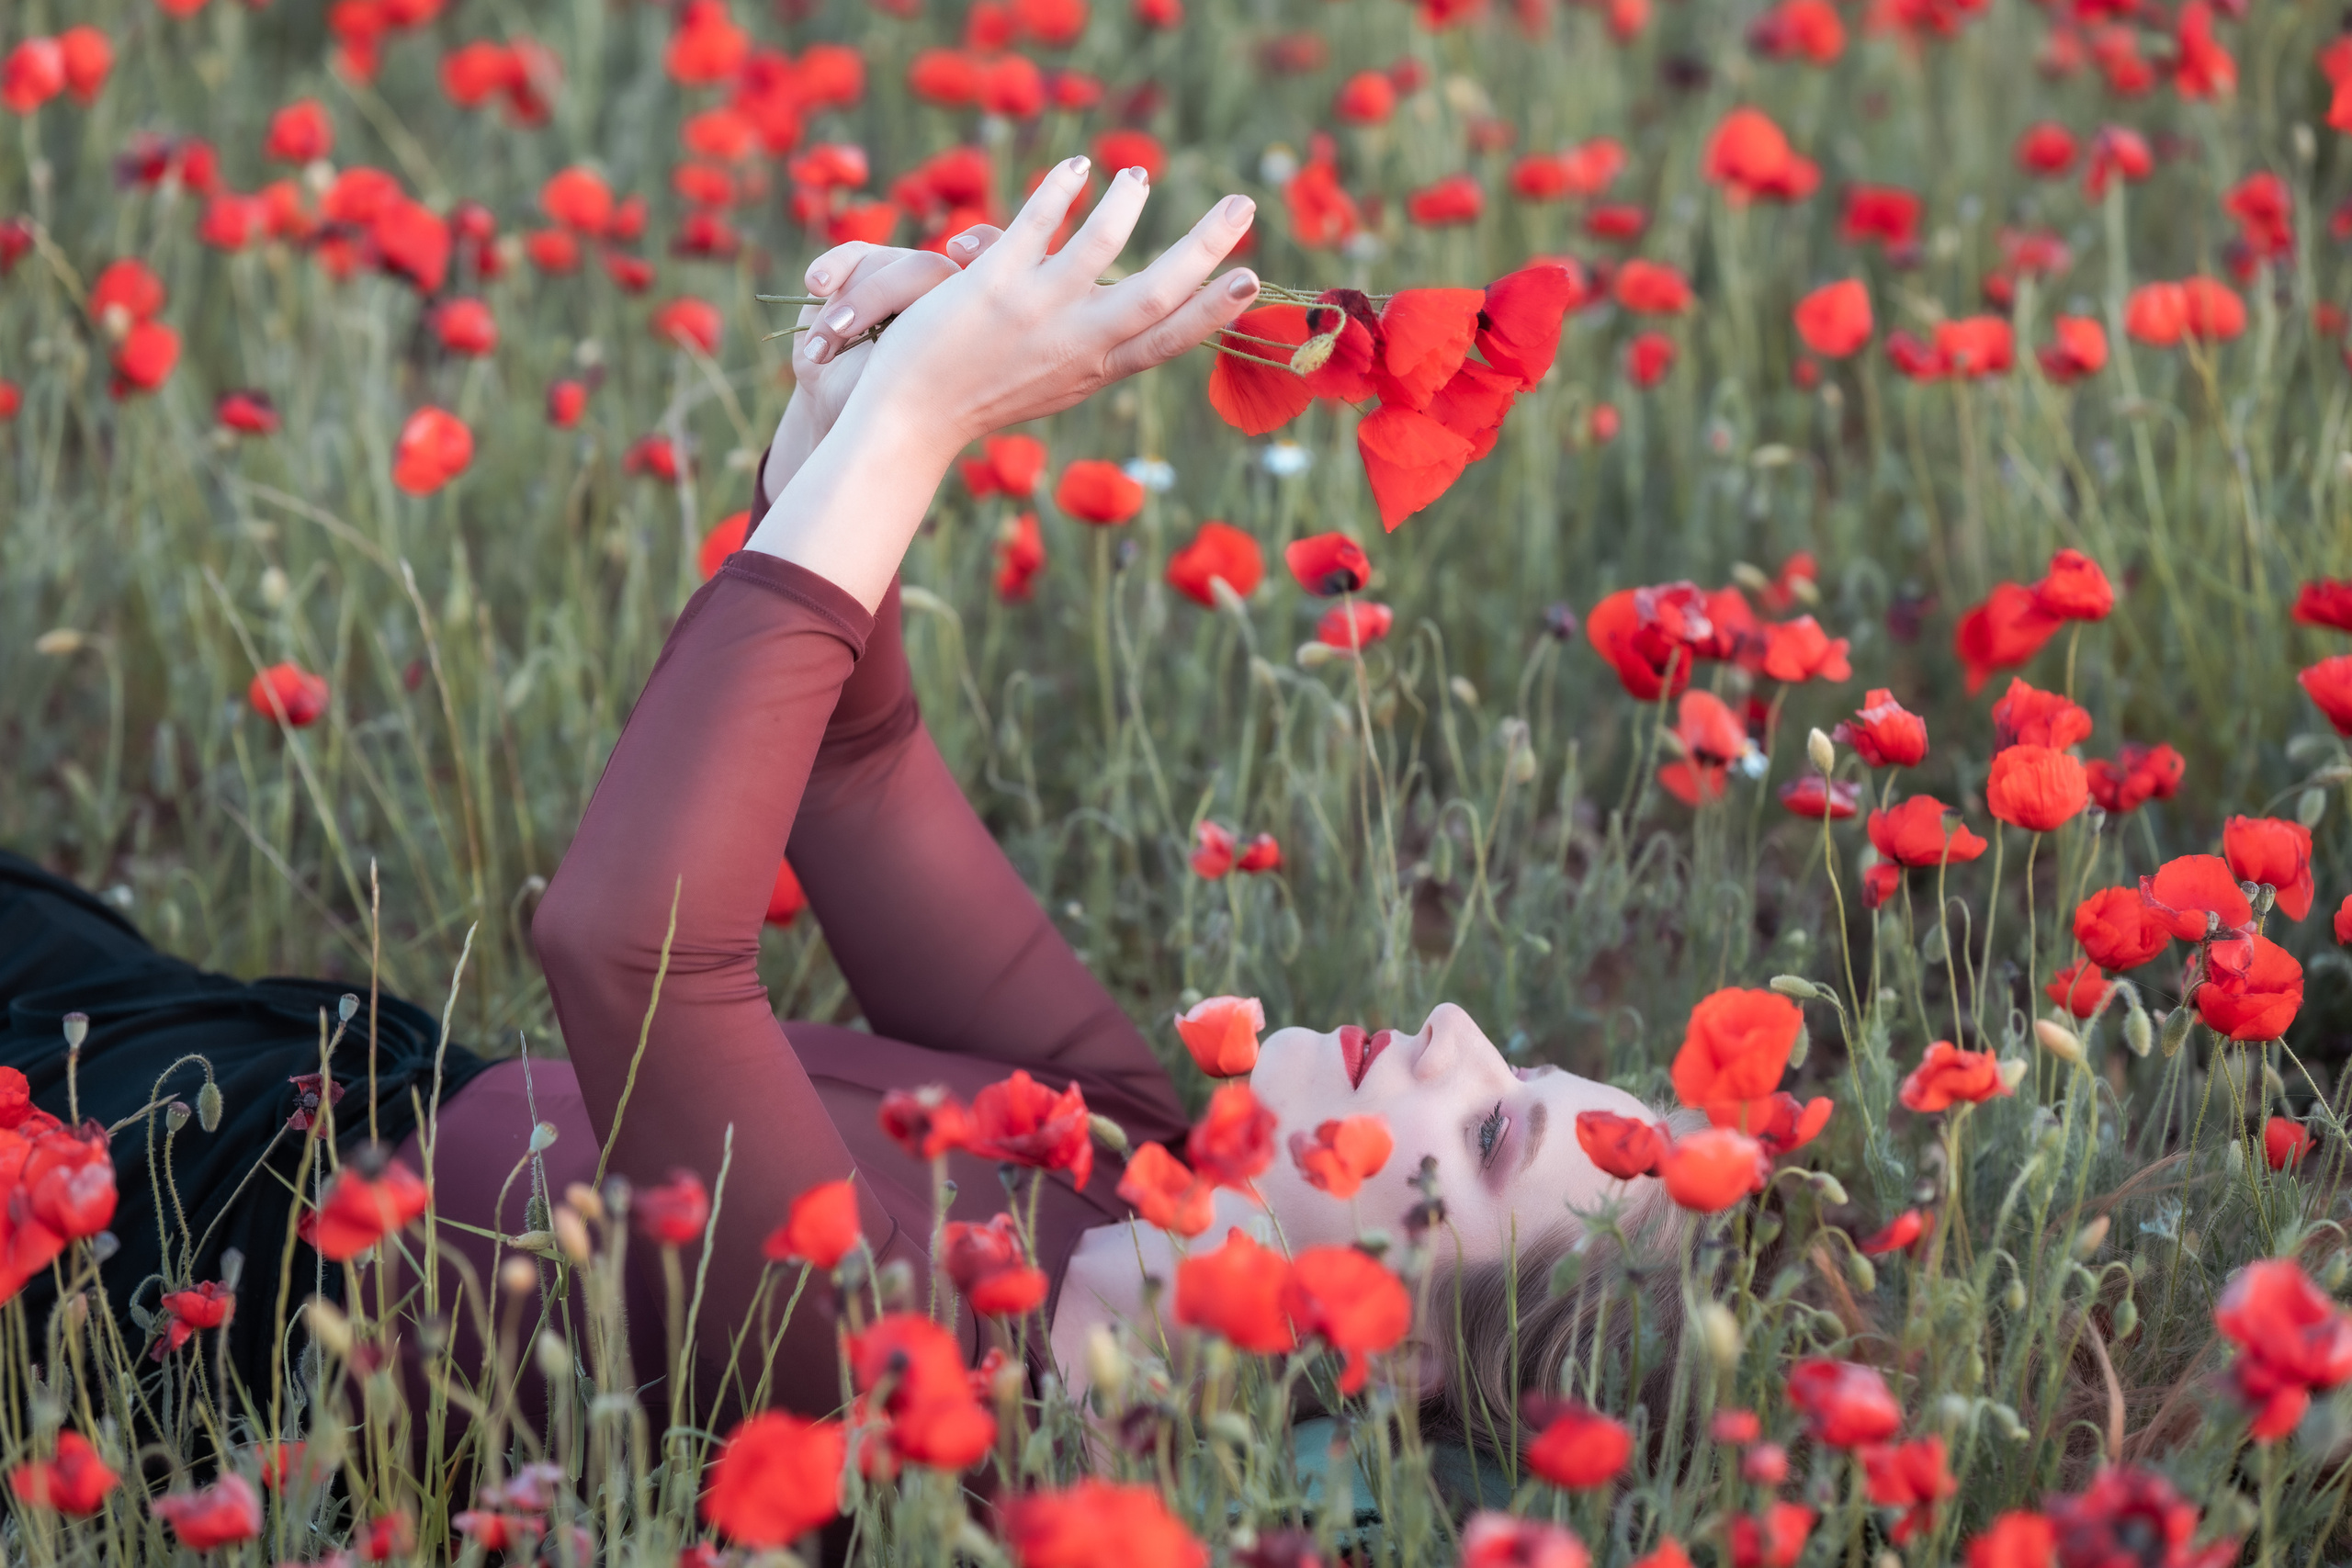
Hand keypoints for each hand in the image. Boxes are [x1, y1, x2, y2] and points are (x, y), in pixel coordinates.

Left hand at [747, 163, 1258, 611]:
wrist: (909, 420)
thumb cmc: (979, 395)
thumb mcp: (1050, 378)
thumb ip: (1089, 339)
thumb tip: (1117, 284)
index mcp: (1094, 370)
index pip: (1169, 340)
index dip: (1214, 310)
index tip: (1252, 279)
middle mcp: (1074, 344)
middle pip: (1157, 292)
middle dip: (1207, 247)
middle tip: (1243, 205)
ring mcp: (1034, 314)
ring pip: (1099, 245)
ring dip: (1125, 204)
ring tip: (1137, 177)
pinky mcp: (991, 286)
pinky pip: (1037, 223)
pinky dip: (1061, 189)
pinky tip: (1077, 166)